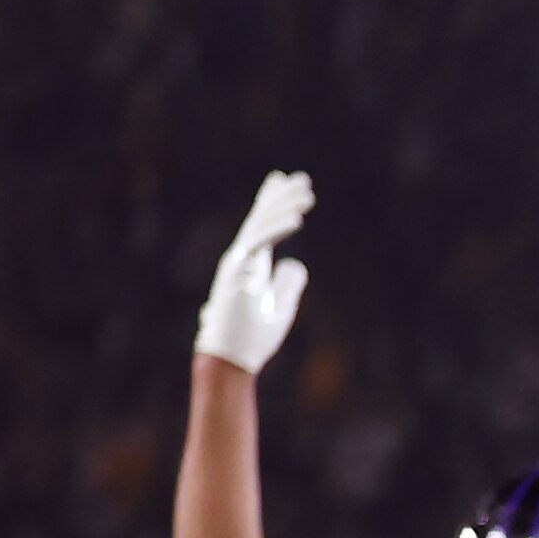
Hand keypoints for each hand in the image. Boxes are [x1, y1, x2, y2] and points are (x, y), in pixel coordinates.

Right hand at [195, 171, 313, 371]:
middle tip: (301, 178)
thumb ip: (286, 285)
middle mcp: (242, 259)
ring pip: (261, 226)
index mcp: (251, 265)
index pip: (263, 227)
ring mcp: (238, 264)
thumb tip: (296, 264)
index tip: (284, 183)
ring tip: (307, 193)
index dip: (273, 204)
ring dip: (283, 207)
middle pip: (262, 220)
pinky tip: (297, 218)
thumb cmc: (252, 339)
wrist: (231, 359)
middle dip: (280, 197)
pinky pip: (260, 244)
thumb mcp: (279, 309)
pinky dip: (277, 228)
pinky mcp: (238, 273)